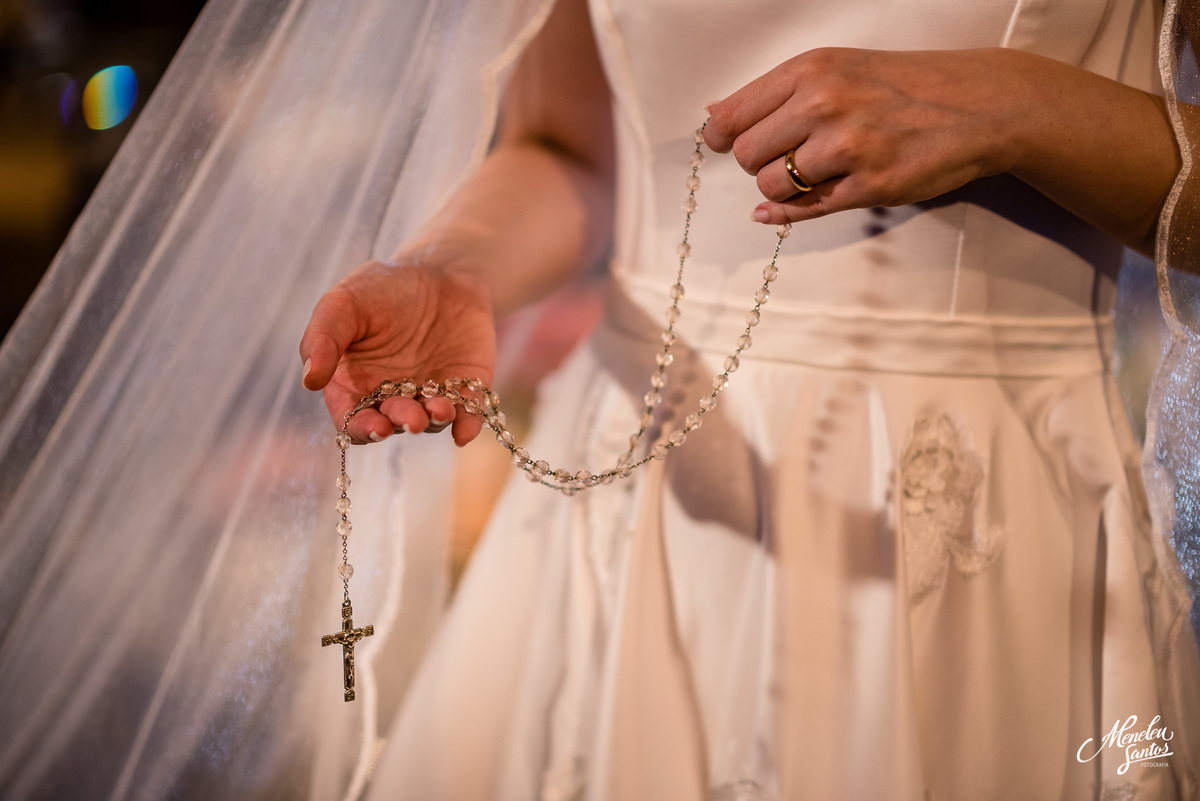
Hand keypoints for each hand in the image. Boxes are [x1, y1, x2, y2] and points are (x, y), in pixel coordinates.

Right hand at [299, 261, 495, 445]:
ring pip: (431, 421)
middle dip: (403, 422)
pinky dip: (468, 425)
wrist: (437, 271)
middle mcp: (391, 397)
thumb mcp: (343, 303)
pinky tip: (465, 432)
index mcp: (355, 384)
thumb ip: (323, 338)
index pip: (353, 419)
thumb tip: (310, 381)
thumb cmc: (380, 289)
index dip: (363, 429)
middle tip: (412, 417)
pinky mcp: (466, 388)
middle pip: (394, 423)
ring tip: (439, 408)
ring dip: (435, 420)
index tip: (376, 427)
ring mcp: (429, 395)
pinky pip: (468, 413)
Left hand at [704, 47, 1021, 223]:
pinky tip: (794, 203)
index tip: (724, 144)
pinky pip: (804, 210)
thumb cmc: (900, 86)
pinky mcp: (869, 186)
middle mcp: (824, 103)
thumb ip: (776, 92)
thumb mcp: (837, 67)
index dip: (719, 137)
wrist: (976, 104)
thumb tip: (714, 114)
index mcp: (810, 70)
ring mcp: (847, 147)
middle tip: (785, 157)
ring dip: (781, 187)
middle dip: (756, 163)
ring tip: (812, 172)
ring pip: (770, 186)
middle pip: (745, 155)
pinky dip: (791, 212)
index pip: (731, 116)